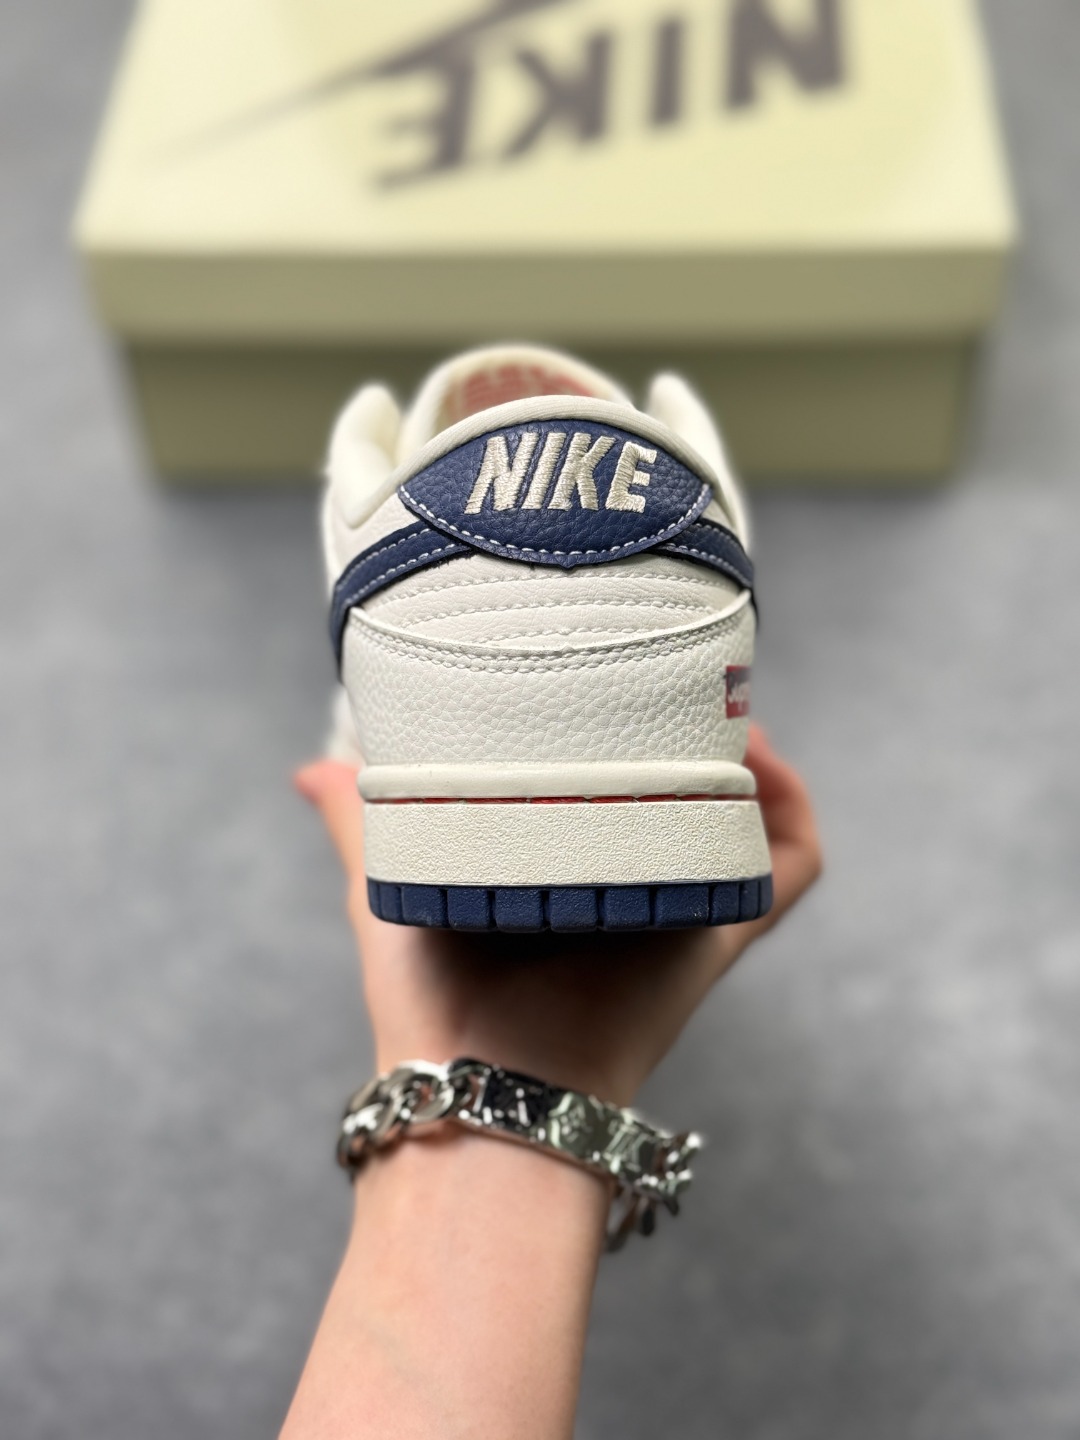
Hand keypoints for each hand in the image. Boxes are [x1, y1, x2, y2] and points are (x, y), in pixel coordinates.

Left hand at [295, 726, 819, 1105]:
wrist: (475, 1082)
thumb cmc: (429, 1002)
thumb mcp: (390, 880)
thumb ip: (359, 821)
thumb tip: (309, 768)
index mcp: (573, 866)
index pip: (628, 784)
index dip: (642, 727)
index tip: (621, 672)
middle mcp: (640, 881)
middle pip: (700, 791)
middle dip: (698, 727)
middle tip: (674, 675)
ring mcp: (688, 905)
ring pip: (756, 819)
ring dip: (749, 756)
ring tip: (712, 709)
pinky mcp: (722, 931)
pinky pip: (792, 866)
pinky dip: (792, 810)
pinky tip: (753, 758)